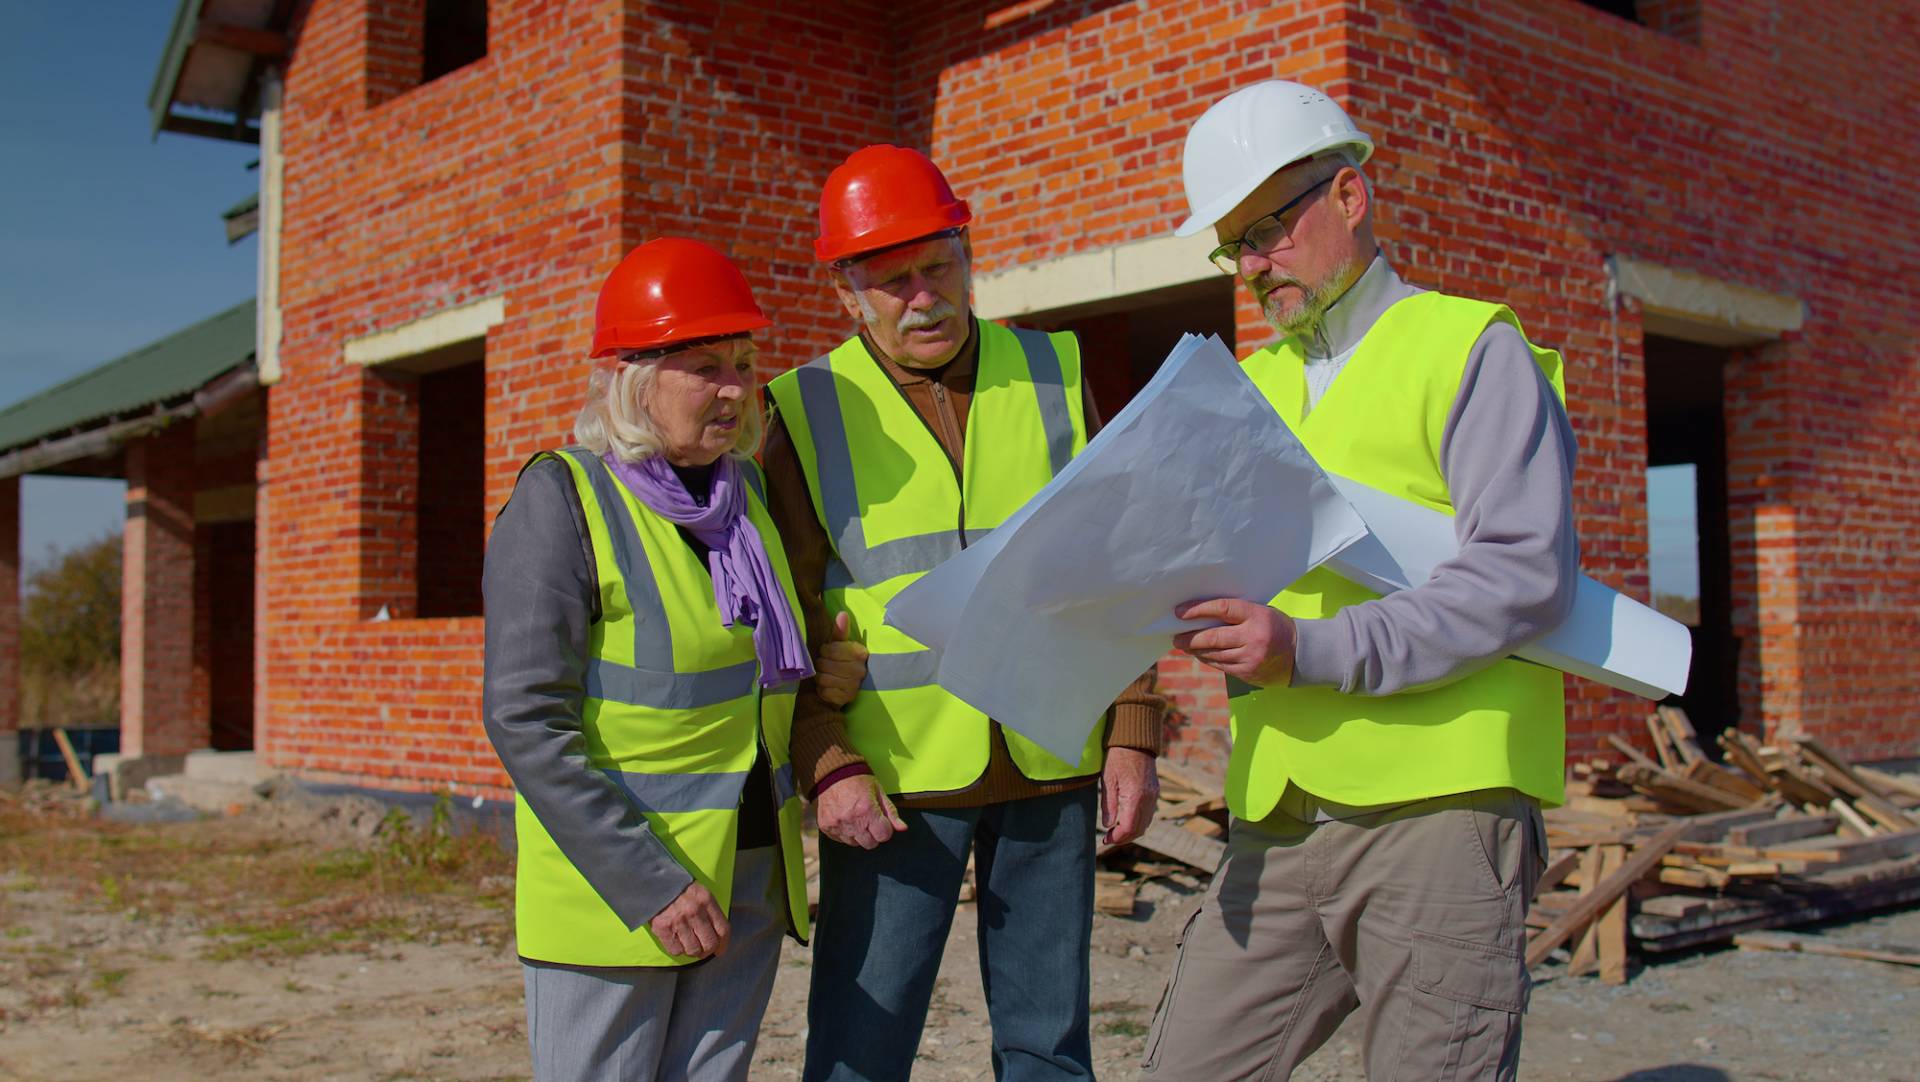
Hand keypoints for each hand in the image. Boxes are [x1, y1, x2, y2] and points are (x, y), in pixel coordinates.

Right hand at [651, 881, 729, 958]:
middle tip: (704, 951)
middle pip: (709, 943)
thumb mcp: (700, 892)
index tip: (720, 950)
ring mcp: (678, 921)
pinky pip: (676, 950)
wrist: (653, 883)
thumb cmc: (679, 888)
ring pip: (693, 950)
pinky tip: (677, 942)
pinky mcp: (663, 929)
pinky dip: (678, 950)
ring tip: (690, 947)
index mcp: (706, 900)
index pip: (722, 929)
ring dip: (693, 952)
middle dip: (708, 951)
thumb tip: (717, 934)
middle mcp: (694, 912)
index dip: (723, 944)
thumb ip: (709, 911)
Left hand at [814, 612, 869, 706]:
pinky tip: (827, 687)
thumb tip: (842, 614)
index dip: (825, 651)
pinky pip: (825, 692)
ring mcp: (855, 685)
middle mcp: (861, 669)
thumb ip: (839, 631)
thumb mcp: (837, 645)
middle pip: (825, 664)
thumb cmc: (837, 661)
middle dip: (821, 664)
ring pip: (824, 678)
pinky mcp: (847, 698)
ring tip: (826, 675)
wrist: (840, 688)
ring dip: (820, 677)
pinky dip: (822, 690)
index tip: (827, 652)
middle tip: (825, 665)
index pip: (832, 649)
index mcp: (860, 653)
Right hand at [815, 773, 906, 849]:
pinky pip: (841, 839)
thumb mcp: (879, 792)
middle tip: (869, 820)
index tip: (881, 821)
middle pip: (870, 844)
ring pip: (855, 843)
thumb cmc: (858, 780)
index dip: (885, 828)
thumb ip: (891, 812)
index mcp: (867, 810)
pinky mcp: (826, 826)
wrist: (833, 772)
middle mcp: (851, 820)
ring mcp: (837, 825)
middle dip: (873, 834)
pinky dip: (845, 832)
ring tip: (856, 818)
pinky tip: (845, 819)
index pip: (884, 836)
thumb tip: (903, 828)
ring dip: (858, 834)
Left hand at [1101, 747, 1158, 845]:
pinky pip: (1149, 813)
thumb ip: (1109, 804)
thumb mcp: (1108, 780)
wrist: (1135, 739)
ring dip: (1132, 831)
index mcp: (1136, 796)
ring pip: (1146, 823)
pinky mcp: (1155, 791)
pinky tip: (1126, 819)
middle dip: (1124, 837)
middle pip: (1139, 829)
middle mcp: (1149, 798)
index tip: (1106, 839)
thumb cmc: (1117, 756)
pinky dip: (1138, 821)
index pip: (1129, 827)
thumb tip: (1107, 825)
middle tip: (1108, 838)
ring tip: (1115, 831)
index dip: (1118, 837)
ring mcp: (1154, 795)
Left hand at [1172, 598, 1296, 686]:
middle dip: (1190, 637)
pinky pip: (1221, 665)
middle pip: (1212, 636)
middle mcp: (1253, 637)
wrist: (1301, 653)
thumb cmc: (1275, 627)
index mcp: (1257, 615)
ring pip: (1214, 653)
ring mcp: (1250, 657)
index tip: (1180, 613)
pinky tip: (1200, 655)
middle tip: (1176, 637)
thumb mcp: (1260, 613)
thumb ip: (1236, 614)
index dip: (1198, 610)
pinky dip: (1208, 659)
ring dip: (1196, 650)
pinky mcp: (1248, 672)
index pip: (1221, 609)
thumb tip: (1201, 617)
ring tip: (1184, 646)